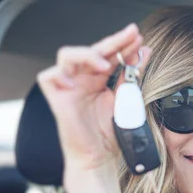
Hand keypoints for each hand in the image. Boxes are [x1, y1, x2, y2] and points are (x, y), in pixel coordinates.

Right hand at [37, 24, 151, 172]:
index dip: (123, 45)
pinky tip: (74, 80)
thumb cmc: (110, 132)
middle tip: (131, 35)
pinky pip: (48, 77)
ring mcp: (68, 87)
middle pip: (93, 50)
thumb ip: (132, 76)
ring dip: (88, 55)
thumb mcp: (126, 99)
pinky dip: (59, 74)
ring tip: (106, 66)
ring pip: (67, 55)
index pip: (109, 55)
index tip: (139, 38)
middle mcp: (82, 79)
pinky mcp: (56, 99)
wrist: (100, 157)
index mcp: (98, 79)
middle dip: (114, 41)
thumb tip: (144, 51)